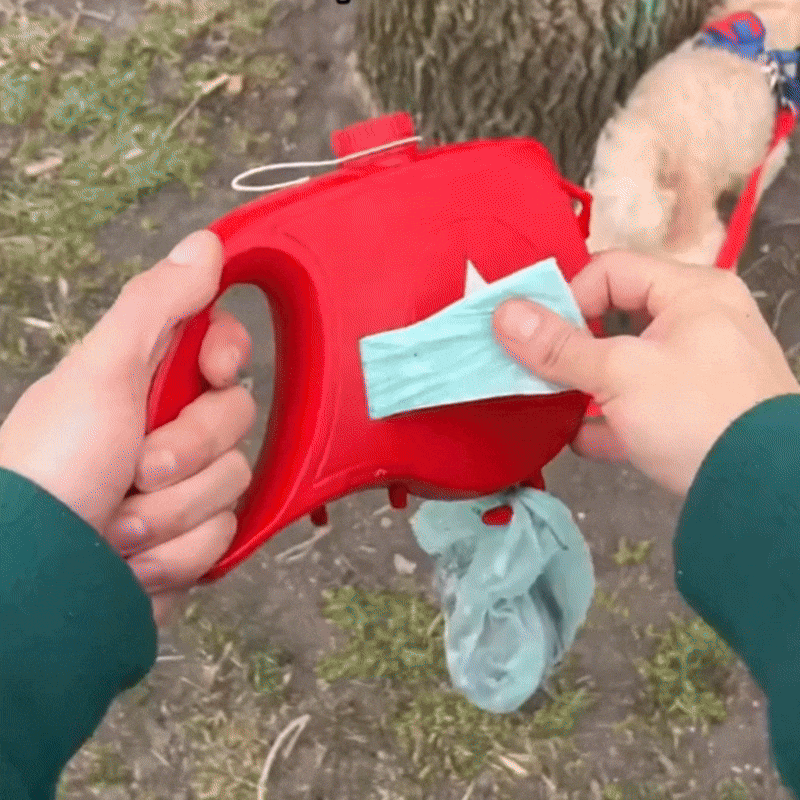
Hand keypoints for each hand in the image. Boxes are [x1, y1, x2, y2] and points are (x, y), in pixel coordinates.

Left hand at [0, 230, 256, 623]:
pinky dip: (176, 553)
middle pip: (237, 418)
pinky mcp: (190, 540)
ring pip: (234, 483)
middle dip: (189, 451)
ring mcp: (181, 487)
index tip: (209, 372)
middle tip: (137, 468)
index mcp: (144, 378)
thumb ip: (158, 304)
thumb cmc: (52, 470)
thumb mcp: (101, 373)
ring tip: (120, 526)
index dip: (227, 356)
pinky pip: (223, 536)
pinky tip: (134, 560)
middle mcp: (167, 428)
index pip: (224, 344)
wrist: (35, 585)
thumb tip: (205, 243)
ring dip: (175, 512)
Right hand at [493, 250, 799, 495]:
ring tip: (552, 403)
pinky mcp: (694, 414)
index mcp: (691, 292)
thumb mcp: (619, 374)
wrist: (760, 492)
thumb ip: (559, 346)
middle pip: (615, 318)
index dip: (568, 298)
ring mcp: (698, 371)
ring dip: (585, 385)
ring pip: (624, 365)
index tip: (540, 338)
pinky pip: (639, 405)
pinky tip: (581, 439)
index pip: (610, 271)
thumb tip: (502, 314)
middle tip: (539, 368)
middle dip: (572, 347)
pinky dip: (609, 419)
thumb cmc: (695, 414)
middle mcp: (699, 322)